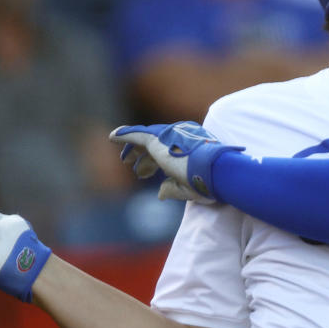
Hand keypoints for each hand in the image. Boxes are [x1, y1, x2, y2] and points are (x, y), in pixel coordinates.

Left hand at [109, 122, 244, 201]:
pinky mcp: (157, 140)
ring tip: (125, 159)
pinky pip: (137, 136)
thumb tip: (159, 193)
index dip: (154, 163)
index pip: (168, 153)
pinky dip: (125, 135)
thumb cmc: (209, 182)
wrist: (216, 171)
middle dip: (145, 156)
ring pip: (146, 139)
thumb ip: (173, 188)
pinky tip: (112, 137)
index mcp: (190, 148)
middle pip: (157, 145)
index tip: (146, 173)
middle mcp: (180, 138)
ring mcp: (169, 136)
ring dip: (134, 149)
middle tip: (135, 169)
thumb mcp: (189, 187)